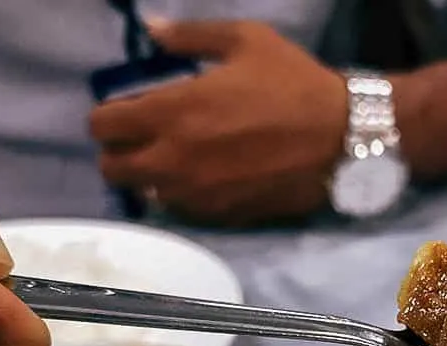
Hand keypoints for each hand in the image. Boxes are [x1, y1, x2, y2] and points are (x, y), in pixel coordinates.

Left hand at [90, 20, 346, 225]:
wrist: (342, 138)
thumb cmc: (294, 83)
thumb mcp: (245, 40)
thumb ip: (190, 36)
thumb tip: (152, 29)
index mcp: (172, 110)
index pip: (104, 126)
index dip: (108, 117)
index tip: (126, 110)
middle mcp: (174, 158)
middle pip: (113, 169)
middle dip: (119, 152)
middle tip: (142, 139)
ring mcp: (197, 192)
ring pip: (145, 193)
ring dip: (149, 177)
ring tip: (174, 160)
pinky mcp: (221, 214)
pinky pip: (181, 210)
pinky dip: (181, 195)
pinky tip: (202, 177)